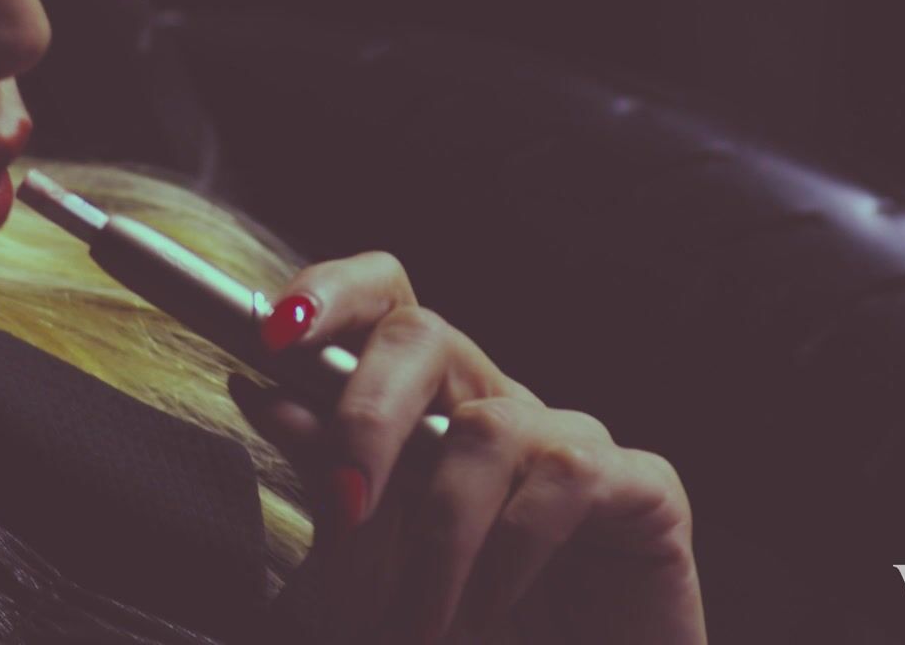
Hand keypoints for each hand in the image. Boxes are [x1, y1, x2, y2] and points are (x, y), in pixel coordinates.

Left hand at [228, 252, 706, 643]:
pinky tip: (488, 611)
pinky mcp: (640, 486)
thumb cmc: (462, 628)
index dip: (331, 294)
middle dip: (367, 415)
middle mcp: (497, 405)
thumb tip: (264, 394)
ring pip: (486, 426)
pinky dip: (512, 553)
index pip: (383, 304)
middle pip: (425, 335)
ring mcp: (570, 440)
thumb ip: (328, 480)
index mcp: (427, 409)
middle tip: (344, 507)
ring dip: (437, 536)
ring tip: (418, 624)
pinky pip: (568, 477)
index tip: (272, 334)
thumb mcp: (369, 563)